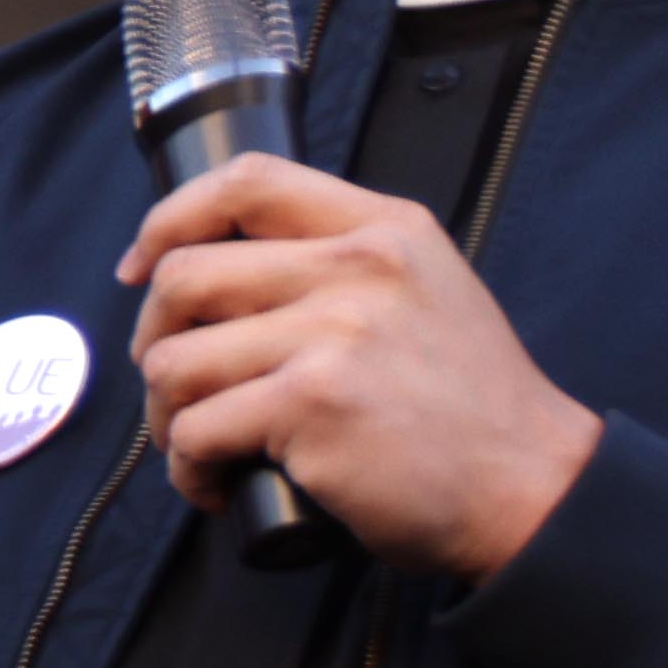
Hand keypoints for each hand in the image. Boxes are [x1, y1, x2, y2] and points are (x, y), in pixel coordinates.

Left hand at [123, 155, 604, 581]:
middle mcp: (360, 267)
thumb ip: (342, 267)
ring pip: (174, 362)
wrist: (526, 484)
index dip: (168, 221)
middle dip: (153, 342)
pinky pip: (194, 432)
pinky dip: (188, 472)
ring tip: (207, 446)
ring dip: (167, 417)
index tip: (140, 268)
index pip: (247, 182)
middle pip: (184, 277)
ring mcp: (335, 333)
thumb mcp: (424, 293)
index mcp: (384, 228)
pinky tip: (222, 485)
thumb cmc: (464, 406)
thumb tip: (224, 271)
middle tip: (178, 390)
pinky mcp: (311, 404)